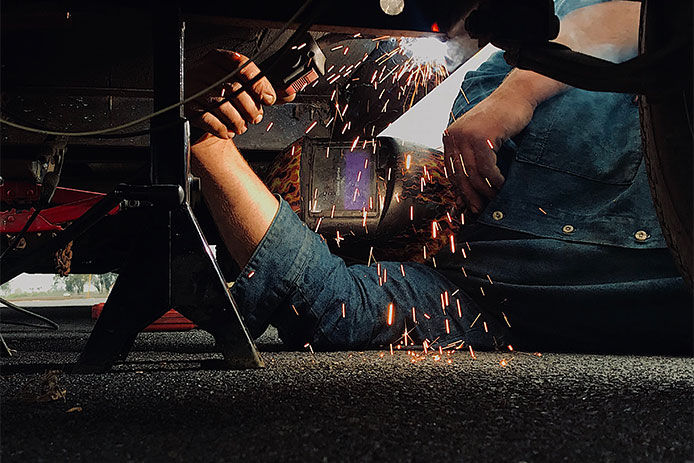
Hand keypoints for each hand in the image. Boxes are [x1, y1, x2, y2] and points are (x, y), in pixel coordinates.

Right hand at [185, 50, 295, 138]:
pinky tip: (228, 131)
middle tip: (256, 117)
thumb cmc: (226, 97)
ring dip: (238, 121)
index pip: (243, 65)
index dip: (259, 84)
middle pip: (234, 87)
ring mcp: (194, 88)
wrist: (201, 112)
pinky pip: (208, 120)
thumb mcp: (245, 88)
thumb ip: (266, 89)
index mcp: (221, 59)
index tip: (270, 98)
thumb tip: (290, 93)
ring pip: (222, 105)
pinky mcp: (189, 108)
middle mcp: (205, 70)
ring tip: (242, 126)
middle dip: (251, 107)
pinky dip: (222, 129)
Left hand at [443, 85, 535, 213]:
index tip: (468, 204)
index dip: (460, 190)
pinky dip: (495, 180)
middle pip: (460, 174)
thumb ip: (471, 160)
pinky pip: (487, 167)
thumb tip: (465, 193)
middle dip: (470, 195)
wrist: (516, 97)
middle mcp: (454, 135)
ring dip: (485, 190)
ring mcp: (467, 135)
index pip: (451, 170)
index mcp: (450, 137)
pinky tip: (502, 185)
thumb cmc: (500, 120)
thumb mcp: (480, 139)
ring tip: (494, 199)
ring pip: (473, 173)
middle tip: (479, 210)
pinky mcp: (482, 137)